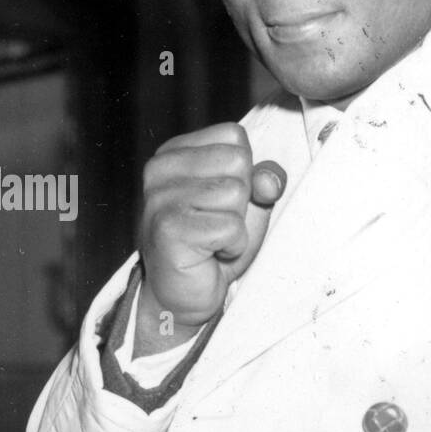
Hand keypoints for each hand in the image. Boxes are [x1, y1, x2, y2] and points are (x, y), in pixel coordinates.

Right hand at [135, 123, 285, 354]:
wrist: (185, 295)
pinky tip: (210, 255)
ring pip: (235, 192)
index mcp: (175, 152)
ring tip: (213, 240)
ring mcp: (160, 197)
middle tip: (218, 225)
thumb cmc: (214, 245)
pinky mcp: (168, 228)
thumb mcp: (247, 204)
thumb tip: (270, 179)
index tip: (224, 202)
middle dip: (241, 200)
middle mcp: (160, 168)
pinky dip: (232, 246)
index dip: (244, 174)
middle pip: (237, 161)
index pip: (234, 137)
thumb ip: (263, 181)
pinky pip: (230, 227)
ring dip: (237, 226)